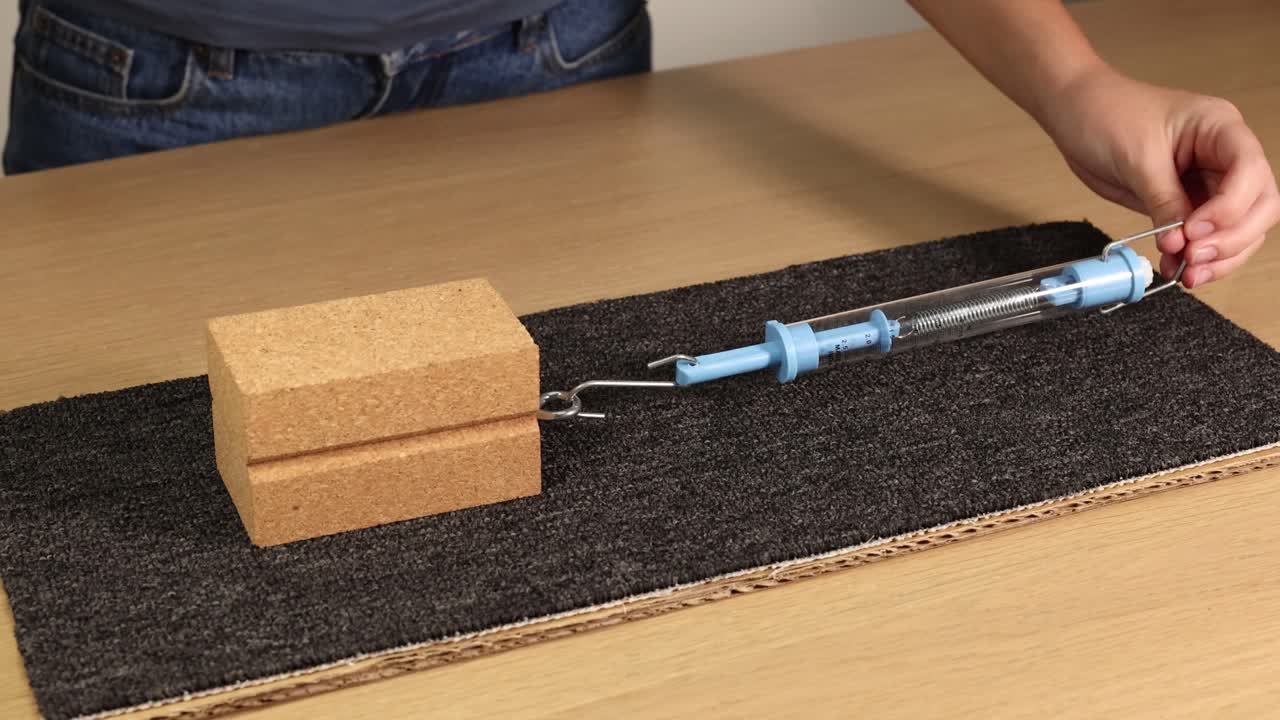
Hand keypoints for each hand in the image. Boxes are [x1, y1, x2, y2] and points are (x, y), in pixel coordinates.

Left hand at [1040, 66, 1277, 287]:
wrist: (1076, 113)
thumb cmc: (1107, 114)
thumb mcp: (1137, 158)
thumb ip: (1163, 201)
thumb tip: (1179, 243)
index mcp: (1220, 128)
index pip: (1251, 172)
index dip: (1230, 208)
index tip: (1194, 230)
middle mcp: (1223, 156)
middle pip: (1258, 206)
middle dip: (1231, 239)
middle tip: (1193, 259)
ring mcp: (1207, 180)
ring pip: (1237, 227)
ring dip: (1218, 256)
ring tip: (1185, 274)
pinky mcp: (1185, 201)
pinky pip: (1202, 235)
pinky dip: (1193, 256)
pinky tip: (1173, 267)